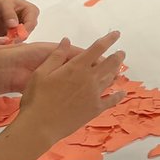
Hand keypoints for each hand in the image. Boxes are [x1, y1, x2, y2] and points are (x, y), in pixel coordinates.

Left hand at [0, 0, 39, 38]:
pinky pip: (10, 42)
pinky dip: (6, 44)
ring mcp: (18, 28)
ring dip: (11, 41)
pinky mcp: (9, 35)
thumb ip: (9, 14)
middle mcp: (26, 20)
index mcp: (31, 11)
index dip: (23, 31)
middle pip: (26, 33)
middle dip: (17, 38)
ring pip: (19, 40)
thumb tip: (14, 25)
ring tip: (2, 40)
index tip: (14, 36)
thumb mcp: (3, 4)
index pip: (31, 24)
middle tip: (7, 40)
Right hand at [15, 31, 125, 147]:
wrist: (40, 125)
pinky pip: (111, 100)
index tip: (117, 34)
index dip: (109, 39)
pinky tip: (122, 93)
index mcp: (77, 67)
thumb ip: (56, 56)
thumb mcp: (41, 73)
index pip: (97, 48)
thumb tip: (66, 40)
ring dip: (116, 71)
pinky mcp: (95, 109)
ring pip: (110, 79)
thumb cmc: (37, 98)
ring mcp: (94, 94)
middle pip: (110, 63)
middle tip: (122, 53)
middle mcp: (90, 78)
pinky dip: (118, 95)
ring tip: (120, 67)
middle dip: (118, 56)